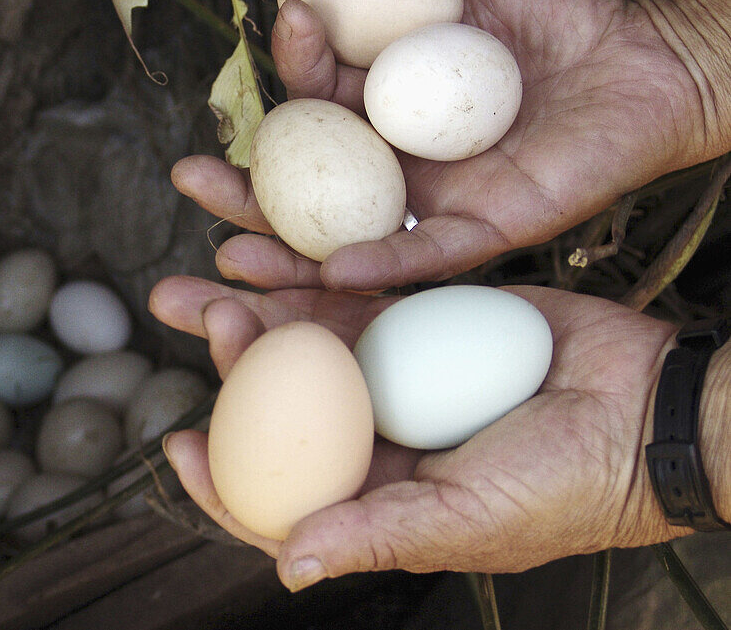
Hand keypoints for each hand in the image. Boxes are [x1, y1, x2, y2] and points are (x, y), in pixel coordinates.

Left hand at [149, 275, 687, 587]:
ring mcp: (393, 371)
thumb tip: (287, 565)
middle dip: (224, 364)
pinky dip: (308, 276)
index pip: (278, 494)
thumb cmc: (568, 483)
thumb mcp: (471, 518)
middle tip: (185, 317)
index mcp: (375, 493)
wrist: (646, 404)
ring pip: (302, 338)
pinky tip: (267, 256)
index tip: (176, 445)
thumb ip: (377, 535)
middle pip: (276, 401)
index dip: (221, 478)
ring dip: (251, 308)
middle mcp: (372, 432)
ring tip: (205, 281)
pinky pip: (351, 294)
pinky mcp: (418, 317)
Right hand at [178, 0, 716, 290]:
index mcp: (384, 108)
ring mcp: (435, 203)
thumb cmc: (553, 25)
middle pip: (307, 187)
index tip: (286, 20)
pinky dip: (384, 265)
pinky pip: (427, 258)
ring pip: (347, 234)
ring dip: (286, 249)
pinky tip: (338, 270)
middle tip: (186, 178)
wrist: (643, 63)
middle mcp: (396, 163)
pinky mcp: (487, 231)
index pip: (316, 99)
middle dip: (242, 190)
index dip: (290, 67)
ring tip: (232, 252)